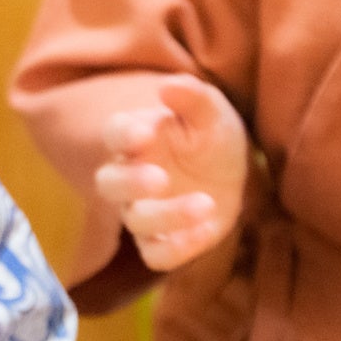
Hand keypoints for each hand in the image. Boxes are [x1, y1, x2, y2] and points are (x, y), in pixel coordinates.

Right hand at [93, 74, 248, 270]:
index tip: (144, 135)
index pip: (114, 134)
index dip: (123, 136)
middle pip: (109, 185)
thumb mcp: (210, 112)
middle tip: (161, 178)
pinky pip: (156, 255)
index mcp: (134, 138)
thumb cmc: (209, 134)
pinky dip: (178, 248)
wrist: (231, 173)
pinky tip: (207, 230)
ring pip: (135, 221)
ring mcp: (142, 212)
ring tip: (207, 203)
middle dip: (131, 183)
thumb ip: (192, 98)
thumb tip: (169, 85)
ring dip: (167, 216)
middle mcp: (129, 177)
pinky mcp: (163, 241)